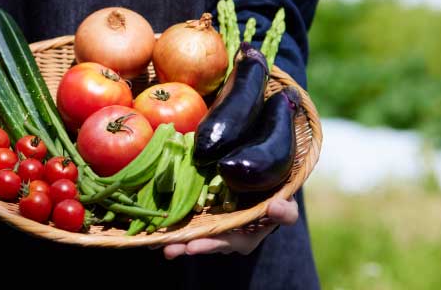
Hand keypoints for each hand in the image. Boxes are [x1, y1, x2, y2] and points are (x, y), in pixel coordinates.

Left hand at [161, 197, 297, 259]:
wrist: (266, 191)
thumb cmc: (278, 201)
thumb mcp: (287, 207)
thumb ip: (285, 212)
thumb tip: (277, 206)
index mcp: (244, 239)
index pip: (225, 244)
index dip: (209, 245)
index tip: (192, 247)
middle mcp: (225, 239)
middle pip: (203, 243)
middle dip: (184, 246)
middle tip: (168, 249)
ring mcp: (212, 229)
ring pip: (191, 235)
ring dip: (173, 239)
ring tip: (155, 243)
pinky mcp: (202, 217)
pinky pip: (186, 223)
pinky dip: (172, 226)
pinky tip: (153, 228)